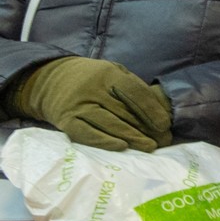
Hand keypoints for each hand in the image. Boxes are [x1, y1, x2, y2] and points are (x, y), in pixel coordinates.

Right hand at [5, 57, 172, 151]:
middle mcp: (91, 89)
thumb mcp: (114, 73)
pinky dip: (104, 141)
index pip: (133, 91)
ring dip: (130, 136)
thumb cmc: (94, 79)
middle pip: (123, 111)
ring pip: (107, 123)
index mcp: (108, 74)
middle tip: (163, 140)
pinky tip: (121, 147)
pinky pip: (86, 134)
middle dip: (146, 127)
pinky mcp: (65, 121)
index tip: (165, 124)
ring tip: (149, 146)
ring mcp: (77, 106)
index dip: (150, 108)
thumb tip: (160, 111)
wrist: (52, 81)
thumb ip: (134, 88)